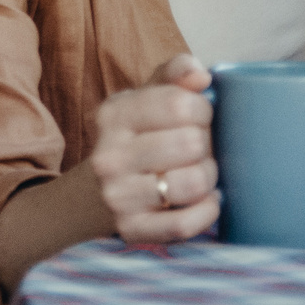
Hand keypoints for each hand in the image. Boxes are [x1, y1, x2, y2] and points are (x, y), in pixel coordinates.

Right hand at [87, 53, 217, 242]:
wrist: (96, 192)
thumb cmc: (137, 137)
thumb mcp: (147, 97)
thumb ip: (175, 74)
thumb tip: (201, 74)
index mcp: (114, 114)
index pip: (180, 103)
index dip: (203, 108)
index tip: (200, 116)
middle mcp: (109, 156)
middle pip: (191, 144)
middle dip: (207, 144)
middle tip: (199, 147)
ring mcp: (117, 196)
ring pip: (191, 185)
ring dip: (208, 178)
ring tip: (201, 172)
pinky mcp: (131, 230)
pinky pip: (184, 225)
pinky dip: (207, 212)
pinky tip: (206, 200)